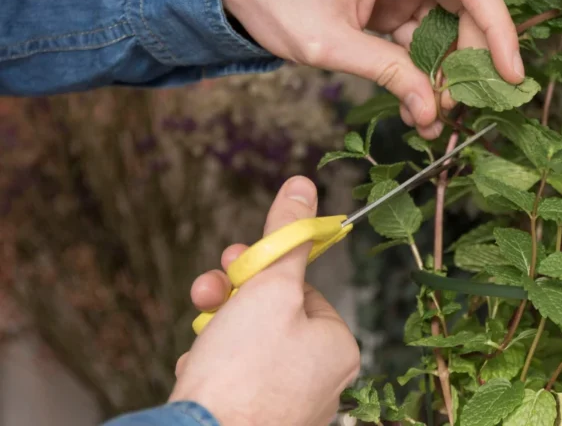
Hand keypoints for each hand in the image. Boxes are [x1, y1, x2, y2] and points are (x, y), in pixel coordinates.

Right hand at [171, 176, 358, 425]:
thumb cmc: (244, 373)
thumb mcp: (269, 287)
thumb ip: (287, 236)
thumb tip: (303, 186)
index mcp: (337, 348)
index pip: (302, 291)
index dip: (265, 272)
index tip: (237, 261)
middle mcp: (321, 381)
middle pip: (274, 318)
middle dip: (234, 298)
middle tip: (209, 289)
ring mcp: (287, 406)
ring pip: (248, 349)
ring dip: (216, 331)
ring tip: (200, 338)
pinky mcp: (254, 421)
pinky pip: (232, 382)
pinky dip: (210, 370)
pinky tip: (196, 371)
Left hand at [221, 0, 523, 138]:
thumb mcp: (329, 43)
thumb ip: (386, 73)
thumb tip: (429, 110)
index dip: (499, 29)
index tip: (510, 73)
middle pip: (464, 9)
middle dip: (467, 62)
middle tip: (459, 108)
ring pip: (442, 28)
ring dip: (441, 73)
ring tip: (431, 118)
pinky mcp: (383, 1)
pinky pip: (417, 36)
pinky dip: (419, 69)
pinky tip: (416, 103)